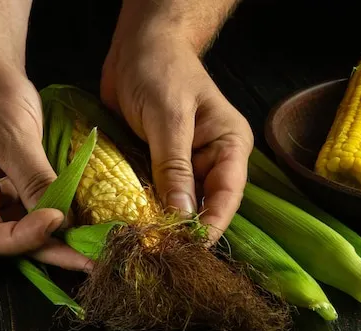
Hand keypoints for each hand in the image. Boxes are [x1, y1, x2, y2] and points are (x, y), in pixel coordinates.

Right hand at [0, 68, 91, 271]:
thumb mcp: (11, 134)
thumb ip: (34, 179)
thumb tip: (62, 222)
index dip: (25, 237)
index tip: (59, 219)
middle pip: (10, 239)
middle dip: (51, 249)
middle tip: (91, 261)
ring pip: (27, 229)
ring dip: (60, 238)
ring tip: (95, 248)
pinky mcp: (13, 188)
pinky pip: (36, 209)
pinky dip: (59, 215)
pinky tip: (85, 223)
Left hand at [100, 29, 252, 241]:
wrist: (137, 46)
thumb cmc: (160, 70)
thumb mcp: (169, 118)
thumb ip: (174, 167)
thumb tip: (182, 217)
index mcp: (229, 145)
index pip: (226, 195)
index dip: (210, 225)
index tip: (188, 249)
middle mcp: (210, 159)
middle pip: (203, 205)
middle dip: (182, 230)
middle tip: (160, 254)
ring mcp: (183, 163)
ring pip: (177, 204)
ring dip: (161, 222)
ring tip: (144, 245)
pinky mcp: (157, 164)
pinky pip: (154, 192)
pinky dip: (144, 208)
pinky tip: (131, 225)